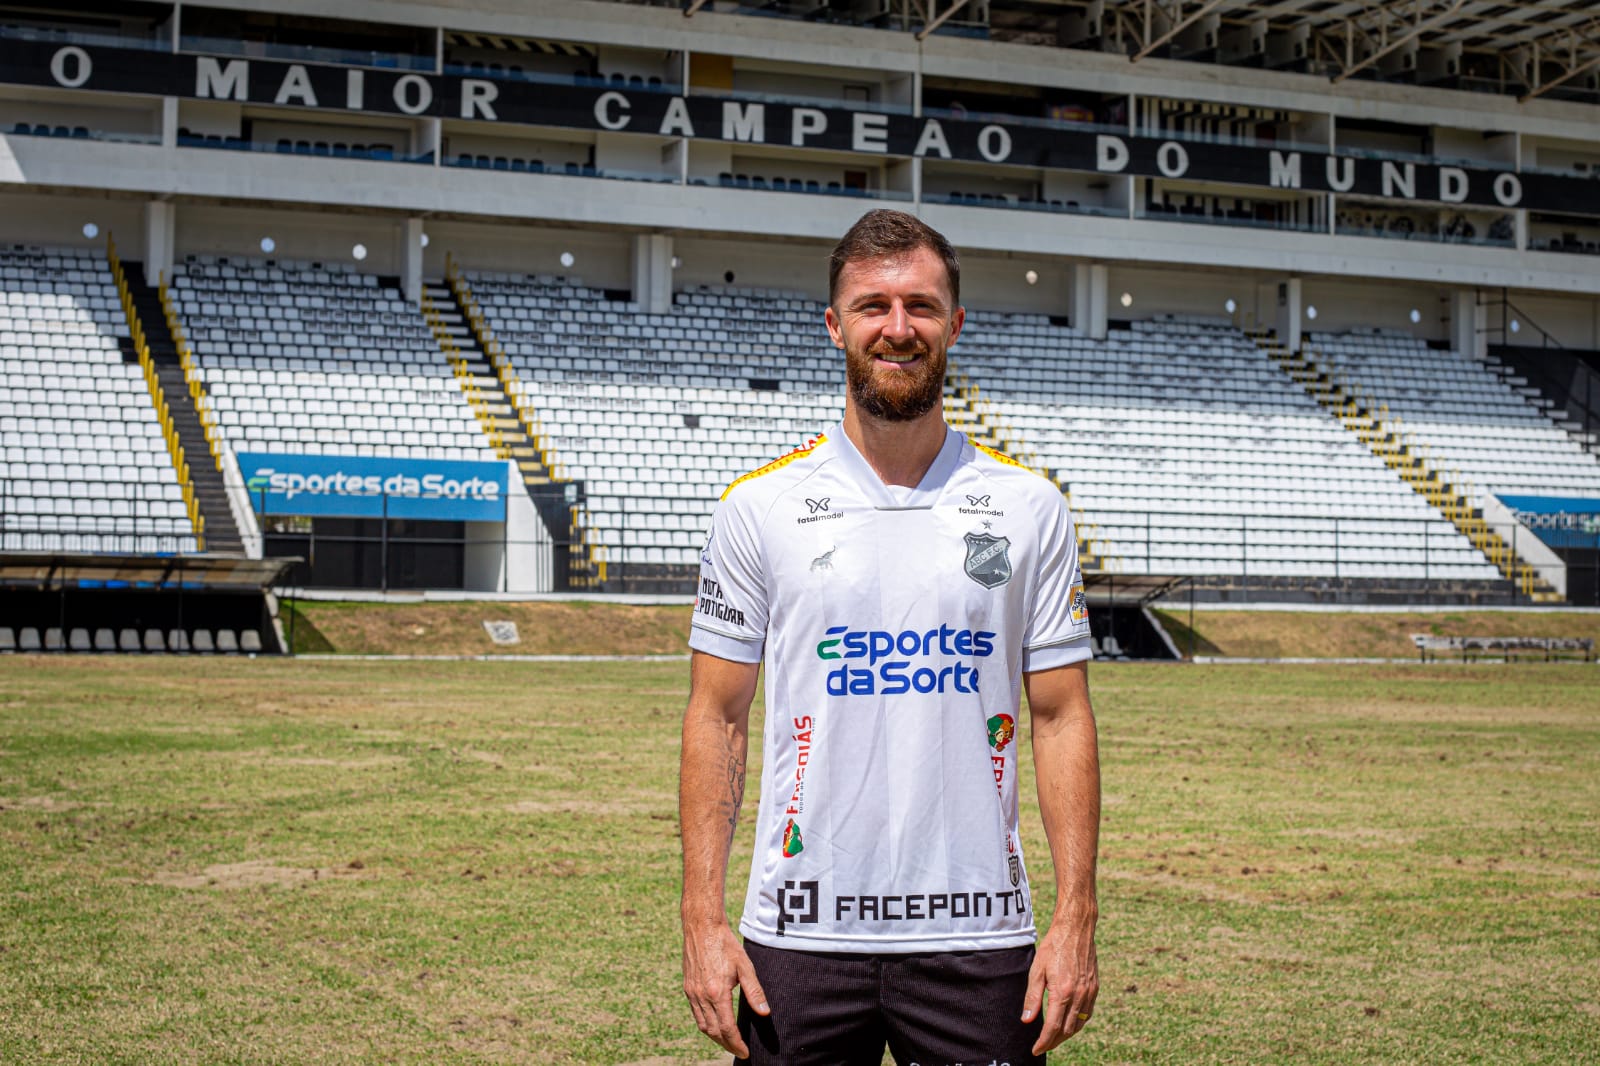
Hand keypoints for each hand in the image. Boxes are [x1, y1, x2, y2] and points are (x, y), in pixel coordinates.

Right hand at [683, 920, 769, 1057]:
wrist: (702, 927)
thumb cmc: (725, 944)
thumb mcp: (745, 967)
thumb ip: (755, 992)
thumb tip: (765, 1013)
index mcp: (717, 993)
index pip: (727, 1028)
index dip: (736, 1043)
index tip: (744, 1052)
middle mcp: (701, 996)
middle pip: (713, 1031)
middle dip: (726, 1045)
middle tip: (738, 1051)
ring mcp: (692, 993)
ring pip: (702, 1025)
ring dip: (715, 1037)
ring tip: (728, 1042)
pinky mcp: (688, 987)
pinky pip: (695, 1014)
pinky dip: (705, 1025)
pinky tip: (714, 1024)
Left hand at [1021, 913, 1097, 1053]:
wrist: (1076, 930)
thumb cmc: (1053, 947)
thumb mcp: (1036, 970)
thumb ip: (1032, 997)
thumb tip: (1027, 1020)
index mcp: (1062, 992)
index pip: (1053, 1027)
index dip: (1043, 1042)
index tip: (1035, 1049)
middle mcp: (1079, 996)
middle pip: (1066, 1031)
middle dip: (1054, 1042)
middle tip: (1042, 1045)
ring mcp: (1089, 993)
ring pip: (1079, 1025)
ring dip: (1066, 1035)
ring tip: (1053, 1038)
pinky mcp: (1094, 988)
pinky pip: (1088, 1014)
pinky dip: (1077, 1023)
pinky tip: (1068, 1023)